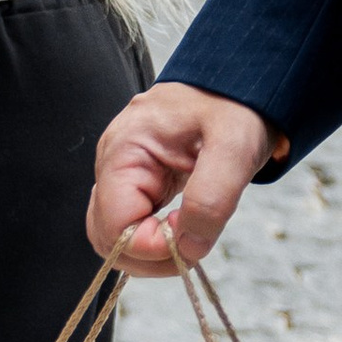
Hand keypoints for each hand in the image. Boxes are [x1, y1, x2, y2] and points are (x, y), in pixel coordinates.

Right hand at [88, 81, 277, 275]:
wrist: (236, 85)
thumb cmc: (233, 107)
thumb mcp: (234, 147)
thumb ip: (211, 199)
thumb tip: (188, 248)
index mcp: (125, 150)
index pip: (114, 224)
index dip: (149, 246)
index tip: (192, 242)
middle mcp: (112, 165)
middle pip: (106, 236)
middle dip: (148, 257)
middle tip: (192, 249)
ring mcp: (120, 175)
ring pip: (114, 236)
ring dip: (150, 253)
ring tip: (190, 241)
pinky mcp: (135, 183)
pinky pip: (129, 224)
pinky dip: (153, 240)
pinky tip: (182, 231)